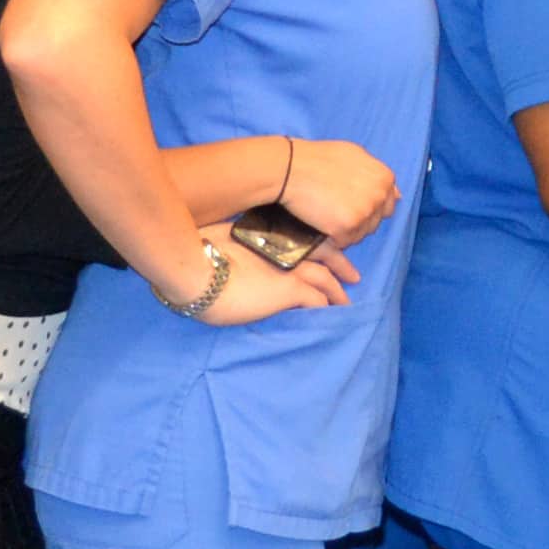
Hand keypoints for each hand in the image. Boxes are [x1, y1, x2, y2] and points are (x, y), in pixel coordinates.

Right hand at [187, 233, 353, 323]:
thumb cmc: (196, 256)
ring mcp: (288, 268)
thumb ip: (238, 247)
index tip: (327, 252)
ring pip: (325, 279)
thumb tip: (237, 256)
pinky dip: (325, 306)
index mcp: (266, 235)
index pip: (302, 238)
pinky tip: (328, 314)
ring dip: (337, 292)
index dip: (317, 245)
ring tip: (345, 302)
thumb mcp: (219, 242)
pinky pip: (317, 300)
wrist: (194, 272)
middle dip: (340, 264)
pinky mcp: (290, 289)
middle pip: (323, 252)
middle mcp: (282, 248)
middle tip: (353, 276)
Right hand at [277, 137, 402, 248]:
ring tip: (326, 214)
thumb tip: (398, 195)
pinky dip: (332, 238)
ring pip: (360, 234)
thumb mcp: (355, 155)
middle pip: (374, 222)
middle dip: (357, 220)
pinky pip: (344, 242)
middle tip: (333, 209)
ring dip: (345, 231)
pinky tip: (320, 222)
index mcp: (385, 178)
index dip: (366, 207)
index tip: (349, 204)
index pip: (387, 206)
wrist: (290, 167)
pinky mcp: (348, 227)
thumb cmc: (318, 159)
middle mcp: (380, 195)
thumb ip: (377, 175)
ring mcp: (365, 212)